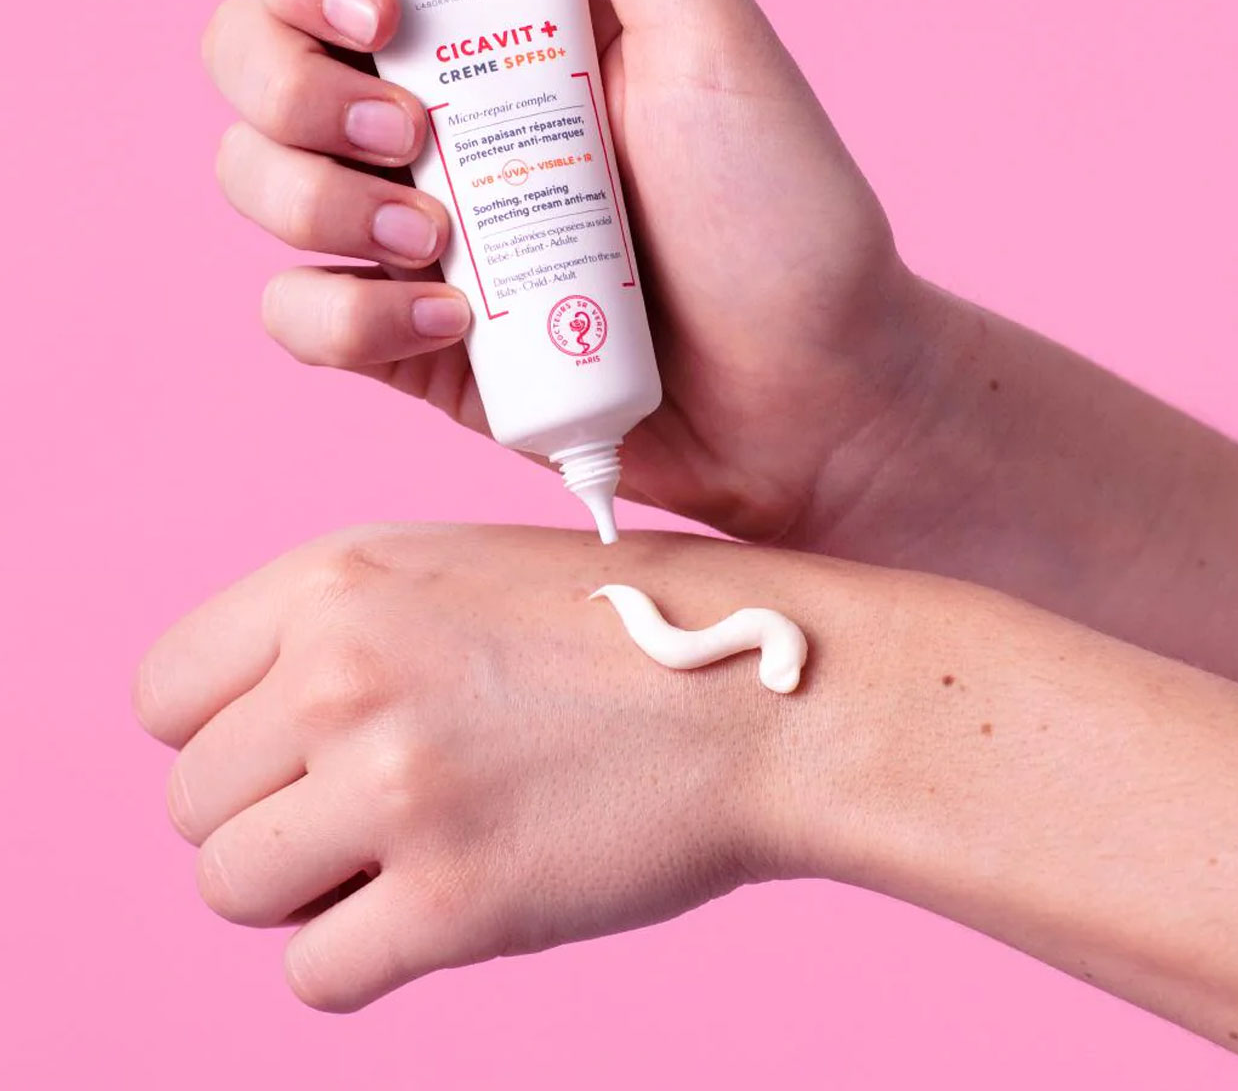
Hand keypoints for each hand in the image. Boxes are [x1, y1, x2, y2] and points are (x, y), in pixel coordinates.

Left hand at [132, 525, 844, 1010]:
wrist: (761, 694)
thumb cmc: (618, 633)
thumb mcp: (456, 573)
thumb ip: (334, 633)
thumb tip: (235, 742)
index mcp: (339, 577)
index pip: (163, 692)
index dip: (218, 736)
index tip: (284, 756)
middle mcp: (344, 671)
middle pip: (190, 801)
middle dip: (268, 818)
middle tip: (368, 812)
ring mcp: (394, 787)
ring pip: (232, 889)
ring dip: (304, 893)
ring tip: (402, 856)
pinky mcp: (450, 903)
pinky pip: (313, 977)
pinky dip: (360, 958)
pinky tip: (435, 911)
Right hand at [201, 0, 932, 540]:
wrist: (810, 394)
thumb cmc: (781, 216)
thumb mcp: (714, 43)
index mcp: (492, 38)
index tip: (387, 14)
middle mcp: (435, 127)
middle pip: (255, 70)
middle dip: (296, 97)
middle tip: (413, 142)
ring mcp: (414, 239)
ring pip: (257, 187)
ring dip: (320, 207)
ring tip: (446, 248)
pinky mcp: (413, 345)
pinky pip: (300, 318)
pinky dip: (349, 320)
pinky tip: (452, 326)